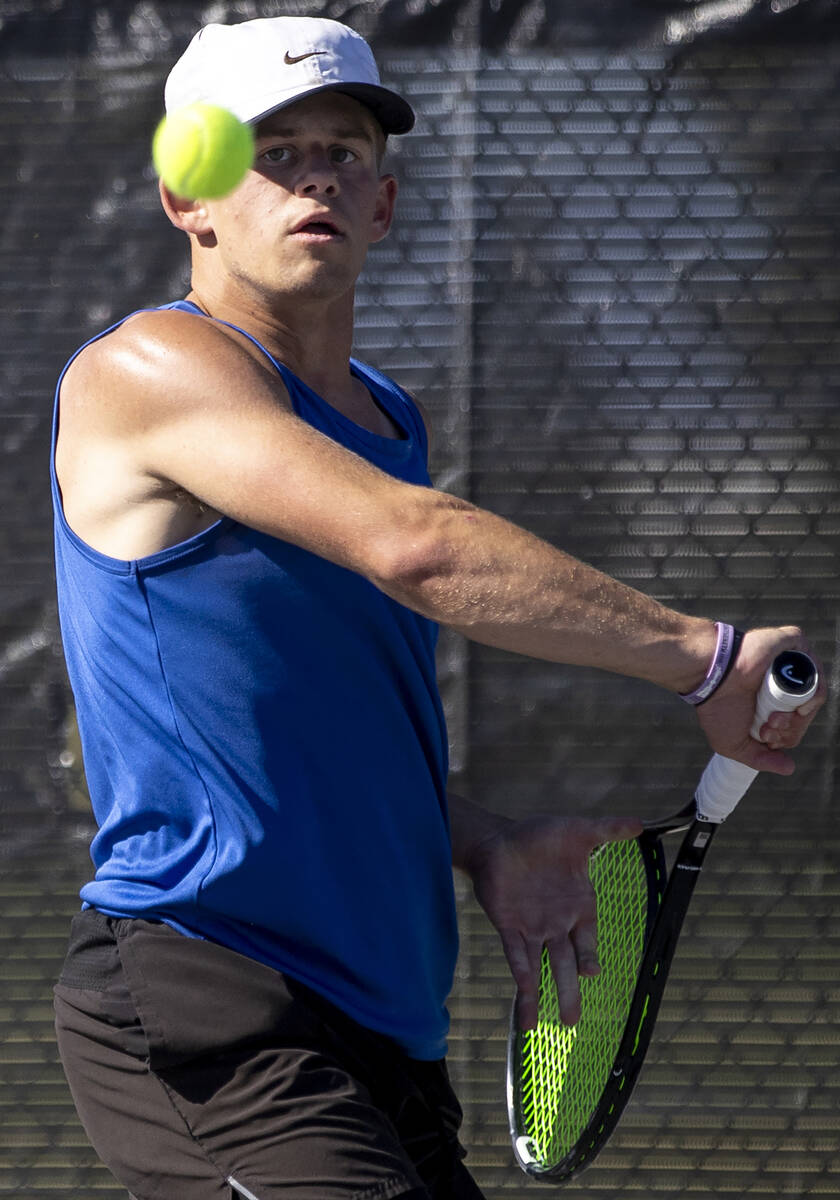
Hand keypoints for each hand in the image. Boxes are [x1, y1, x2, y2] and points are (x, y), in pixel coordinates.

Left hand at [464, 814, 641, 1029]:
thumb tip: (640, 822)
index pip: (587, 939)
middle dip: (569, 991)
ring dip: (540, 996)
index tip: (591, 971)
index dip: (588, 956)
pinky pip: (515, 956)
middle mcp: (557, 923)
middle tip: (572, 1022)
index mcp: (578, 906)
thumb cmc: (539, 837)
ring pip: (540, 967)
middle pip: (565, 963)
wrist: (499, 838)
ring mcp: (532, 927)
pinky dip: (520, 978)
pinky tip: (522, 1000)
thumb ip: (607, 830)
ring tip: (541, 1026)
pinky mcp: (508, 926)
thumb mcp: (578, 831)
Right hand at [695, 626, 824, 773]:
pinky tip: (798, 705)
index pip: (794, 725)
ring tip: (776, 717)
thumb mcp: (735, 745)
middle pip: (805, 713)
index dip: (784, 736)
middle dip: (790, 729)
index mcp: (769, 704)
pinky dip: (813, 691)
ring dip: (800, 716)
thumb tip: (789, 768)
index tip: (763, 735)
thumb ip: (761, 759)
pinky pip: (813, 667)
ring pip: (812, 694)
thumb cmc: (716, 708)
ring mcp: (788, 664)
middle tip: (768, 726)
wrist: (710, 678)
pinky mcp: (791, 646)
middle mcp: (781, 685)